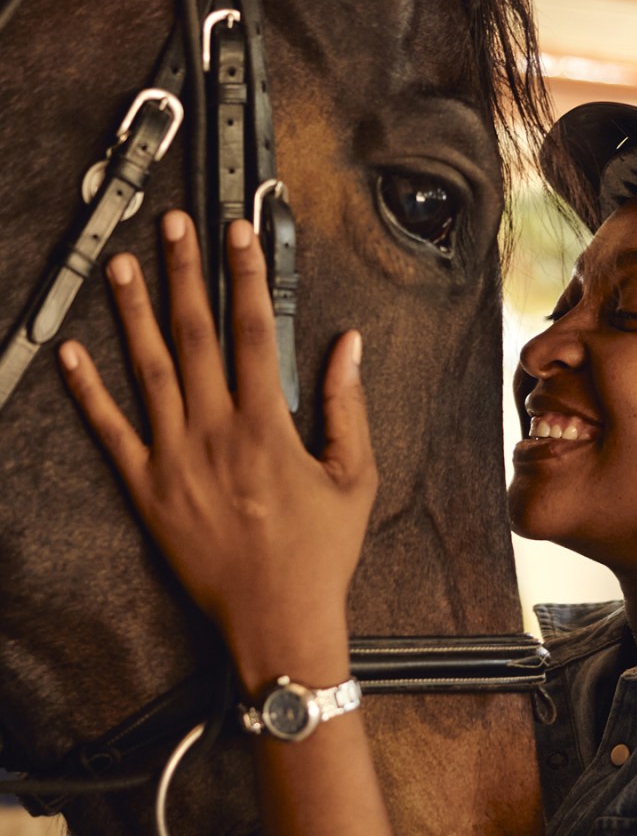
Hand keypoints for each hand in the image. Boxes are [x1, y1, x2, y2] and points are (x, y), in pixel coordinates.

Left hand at [59, 211, 377, 691]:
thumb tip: (348, 347)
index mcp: (268, 427)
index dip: (245, 275)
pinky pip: (110, 433)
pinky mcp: (147, 489)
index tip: (237, 236)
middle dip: (185, 273)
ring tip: (121, 266)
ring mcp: (174, 460)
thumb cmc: (320, 550)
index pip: (254, 330)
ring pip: (149, 371)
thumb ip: (348, 405)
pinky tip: (74, 355)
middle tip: (173, 227)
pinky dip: (88, 392)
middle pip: (195, 335)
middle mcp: (215, 433)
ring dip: (134, 314)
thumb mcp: (355, 476)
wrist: (277, 617)